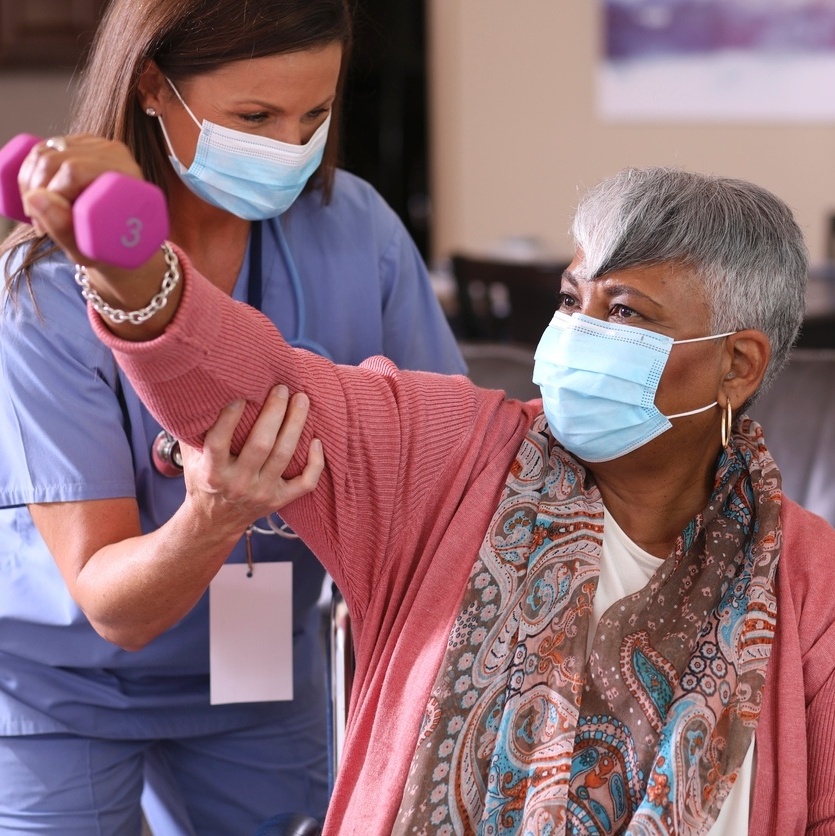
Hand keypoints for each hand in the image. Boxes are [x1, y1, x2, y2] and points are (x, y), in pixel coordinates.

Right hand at [18, 134, 144, 266]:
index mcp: (126, 175)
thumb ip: (62, 227)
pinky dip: (29, 172)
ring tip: (40, 214)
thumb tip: (35, 197)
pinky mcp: (80, 145)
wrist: (120, 242)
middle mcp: (114, 154)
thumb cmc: (110, 249)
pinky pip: (42, 149)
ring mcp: (96, 146)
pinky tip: (36, 196)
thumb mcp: (87, 248)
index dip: (50, 193)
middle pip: (55, 159)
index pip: (74, 171)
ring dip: (29, 184)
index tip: (44, 224)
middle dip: (36, 191)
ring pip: (44, 152)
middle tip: (40, 223)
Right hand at [180, 385, 322, 536]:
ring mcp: (262, 493)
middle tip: (282, 388)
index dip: (229, 418)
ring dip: (295, 425)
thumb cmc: (204, 478)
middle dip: (274, 413)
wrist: (215, 521)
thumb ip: (194, 430)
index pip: (219, 442)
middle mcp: (238, 483)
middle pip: (261, 445)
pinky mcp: (279, 500)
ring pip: (284, 456)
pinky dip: (315, 463)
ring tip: (301, 400)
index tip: (241, 394)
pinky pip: (305, 483)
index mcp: (212, 472)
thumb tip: (200, 392)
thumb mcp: (191, 458)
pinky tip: (317, 441)